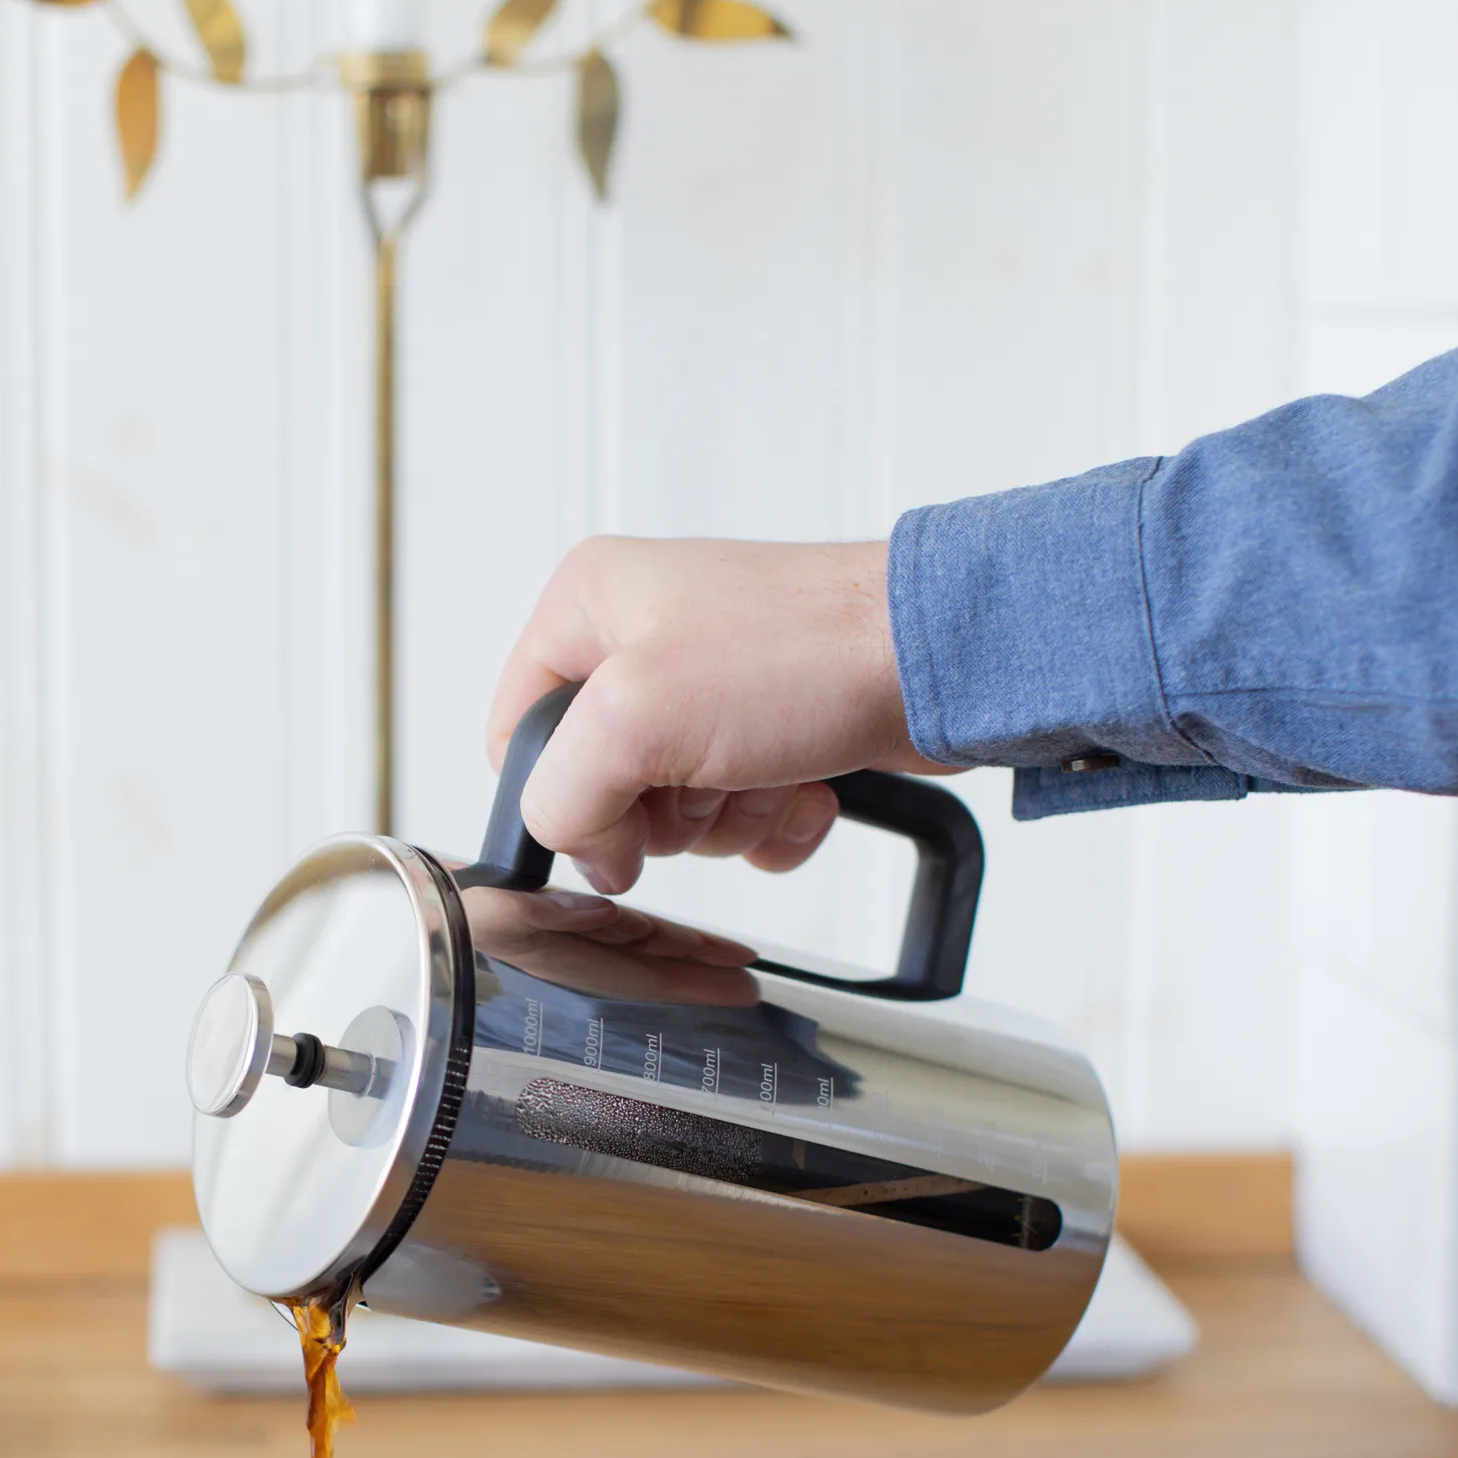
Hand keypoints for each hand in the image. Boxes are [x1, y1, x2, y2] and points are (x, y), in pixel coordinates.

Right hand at [486, 537, 926, 895]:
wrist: (938, 660)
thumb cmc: (804, 651)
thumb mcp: (636, 719)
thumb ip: (563, 795)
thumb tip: (586, 852)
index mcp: (589, 605)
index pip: (519, 733)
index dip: (560, 795)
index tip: (613, 811)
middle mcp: (646, 638)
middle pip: (601, 784)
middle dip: (661, 812)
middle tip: (704, 780)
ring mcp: (714, 686)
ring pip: (676, 812)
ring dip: (725, 820)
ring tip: (766, 775)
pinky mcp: (772, 728)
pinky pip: (740, 816)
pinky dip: (773, 823)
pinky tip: (806, 790)